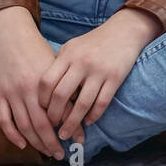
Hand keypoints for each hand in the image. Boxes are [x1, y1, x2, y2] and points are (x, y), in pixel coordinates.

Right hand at [0, 5, 64, 159]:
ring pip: (24, 126)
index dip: (71, 128)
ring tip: (47, 152)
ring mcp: (12, 92)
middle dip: (52, 143)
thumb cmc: (37, 49)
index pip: (61, 112)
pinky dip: (13, 135)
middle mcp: (29, 89)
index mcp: (46, 81)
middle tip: (61, 154)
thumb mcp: (55, 65)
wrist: (11, 34)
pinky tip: (23, 144)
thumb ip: (64, 87)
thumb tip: (78, 111)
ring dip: (36, 143)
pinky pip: (4, 120)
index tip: (80, 141)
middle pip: (41, 125)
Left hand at [39, 7, 160, 141]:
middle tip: (52, 127)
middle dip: (54, 116)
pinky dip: (93, 115)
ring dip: (72, 123)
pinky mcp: (115, 77)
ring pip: (81, 104)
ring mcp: (99, 71)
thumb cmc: (93, 42)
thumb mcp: (72, 47)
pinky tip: (88, 122)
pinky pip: (101, 102)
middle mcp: (81, 63)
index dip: (42, 100)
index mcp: (67, 55)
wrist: (123, 31)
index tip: (41, 111)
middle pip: (61, 95)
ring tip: (66, 134)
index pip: (46, 82)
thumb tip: (45, 92)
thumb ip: (59, 65)